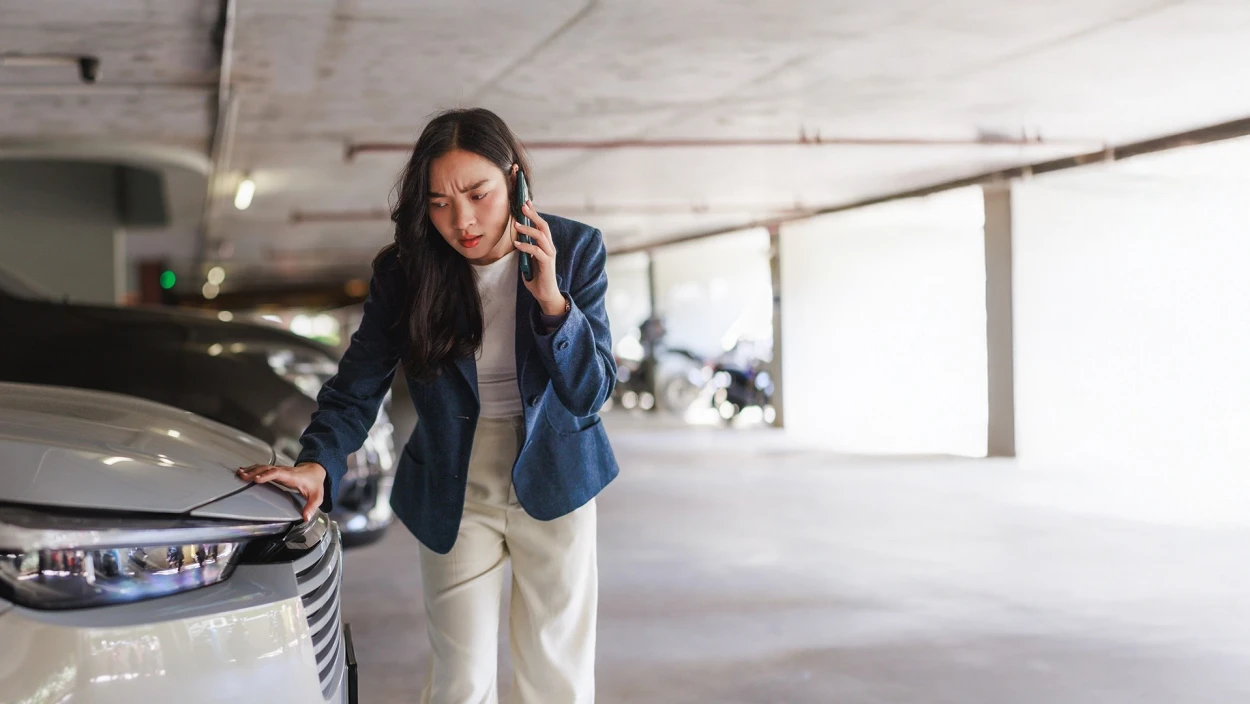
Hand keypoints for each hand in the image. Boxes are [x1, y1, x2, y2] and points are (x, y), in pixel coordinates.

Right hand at [237, 462, 326, 521]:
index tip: (257, 479)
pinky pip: (263, 468)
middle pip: (268, 469)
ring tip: (240, 473)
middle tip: (243, 477)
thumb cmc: (314, 483)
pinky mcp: (276, 471)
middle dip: (255, 472)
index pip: (278, 474)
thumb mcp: (317, 496)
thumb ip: (311, 507)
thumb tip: (305, 517)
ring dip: (252, 470)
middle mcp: (285, 472)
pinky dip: (253, 469)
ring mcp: (280, 470)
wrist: (315, 471)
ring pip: (264, 467)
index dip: (267, 475)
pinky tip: (244, 471)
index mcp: (293, 477)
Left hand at [513, 201, 564, 315]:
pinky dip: (526, 246)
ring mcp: (549, 255)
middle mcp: (550, 247)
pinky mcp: (547, 264)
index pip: (541, 225)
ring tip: (516, 225)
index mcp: (546, 245)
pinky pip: (537, 251)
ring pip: (541, 236)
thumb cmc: (537, 278)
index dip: (534, 213)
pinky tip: (517, 244)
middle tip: (522, 206)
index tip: (526, 202)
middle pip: (543, 226)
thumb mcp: (529, 260)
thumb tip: (518, 239)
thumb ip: (526, 250)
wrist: (546, 294)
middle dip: (533, 215)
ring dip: (528, 229)